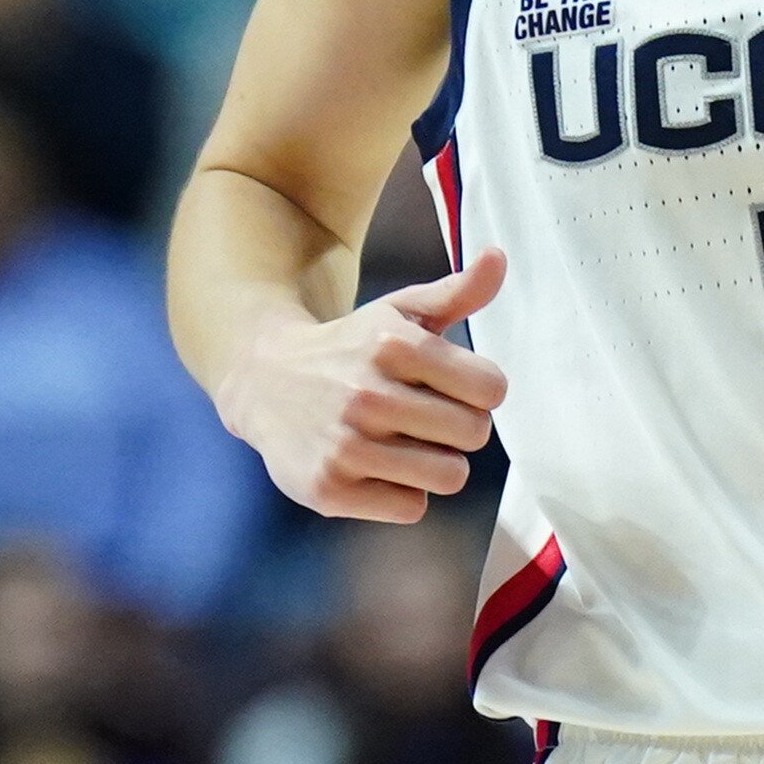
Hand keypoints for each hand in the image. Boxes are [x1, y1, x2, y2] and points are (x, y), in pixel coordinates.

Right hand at [211, 249, 508, 520]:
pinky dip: (400, 492)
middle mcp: (368, 395)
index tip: (452, 387)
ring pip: (449, 476)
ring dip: (434, 463)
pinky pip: (412, 507)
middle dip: (458, 427)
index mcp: (393, 344)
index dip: (479, 390)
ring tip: (402, 442)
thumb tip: (499, 257)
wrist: (264, 381)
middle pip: (474, 434)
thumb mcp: (399, 312)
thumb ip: (456, 291)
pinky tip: (374, 466)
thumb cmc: (351, 347)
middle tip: (423, 417)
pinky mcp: (329, 488)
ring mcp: (346, 446)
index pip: (491, 389)